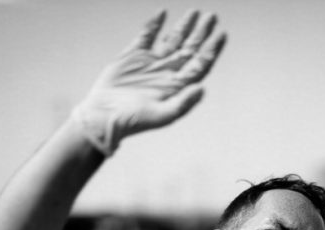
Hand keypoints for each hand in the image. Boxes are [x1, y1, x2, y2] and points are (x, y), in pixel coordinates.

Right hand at [72, 10, 226, 155]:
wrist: (103, 116)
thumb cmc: (133, 121)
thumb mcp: (162, 116)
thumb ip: (183, 103)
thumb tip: (202, 89)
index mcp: (177, 86)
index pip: (200, 64)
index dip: (212, 50)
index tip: (221, 35)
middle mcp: (167, 73)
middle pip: (190, 49)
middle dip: (201, 33)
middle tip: (211, 17)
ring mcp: (151, 63)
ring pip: (172, 40)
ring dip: (183, 27)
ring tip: (195, 12)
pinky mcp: (133, 56)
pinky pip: (147, 36)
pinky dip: (155, 25)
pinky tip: (163, 14)